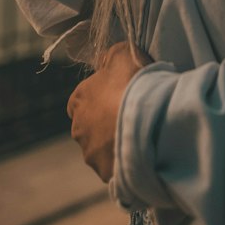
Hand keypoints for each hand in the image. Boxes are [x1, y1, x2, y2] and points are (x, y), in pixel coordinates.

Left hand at [67, 41, 152, 183]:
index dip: (100, 100)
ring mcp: (90, 152)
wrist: (145, 118)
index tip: (118, 99)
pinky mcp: (103, 172)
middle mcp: (78, 128)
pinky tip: (140, 154)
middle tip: (130, 119)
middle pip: (91, 127)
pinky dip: (123, 163)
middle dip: (106, 125)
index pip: (81, 102)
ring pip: (101, 149)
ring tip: (138, 137)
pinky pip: (113, 167)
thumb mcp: (122, 53)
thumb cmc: (132, 82)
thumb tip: (104, 62)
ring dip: (114, 145)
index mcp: (78, 99)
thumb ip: (110, 56)